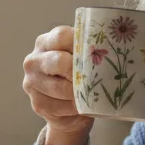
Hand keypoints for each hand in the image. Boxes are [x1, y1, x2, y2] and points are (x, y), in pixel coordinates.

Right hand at [22, 26, 93, 144]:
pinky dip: (75, 108)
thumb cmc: (78, 77)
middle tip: (95, 77)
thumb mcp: (81, 60)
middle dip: (79, 71)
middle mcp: (34, 60)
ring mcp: (32, 83)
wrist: (66, 109)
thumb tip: (113, 47)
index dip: (81, 45)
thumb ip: (88, 51)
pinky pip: (60, 106)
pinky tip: (82, 106)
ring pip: (60, 88)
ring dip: (79, 93)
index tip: (97, 54)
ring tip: (92, 94)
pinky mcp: (37, 104)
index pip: (61, 36)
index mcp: (46, 42)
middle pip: (58, 61)